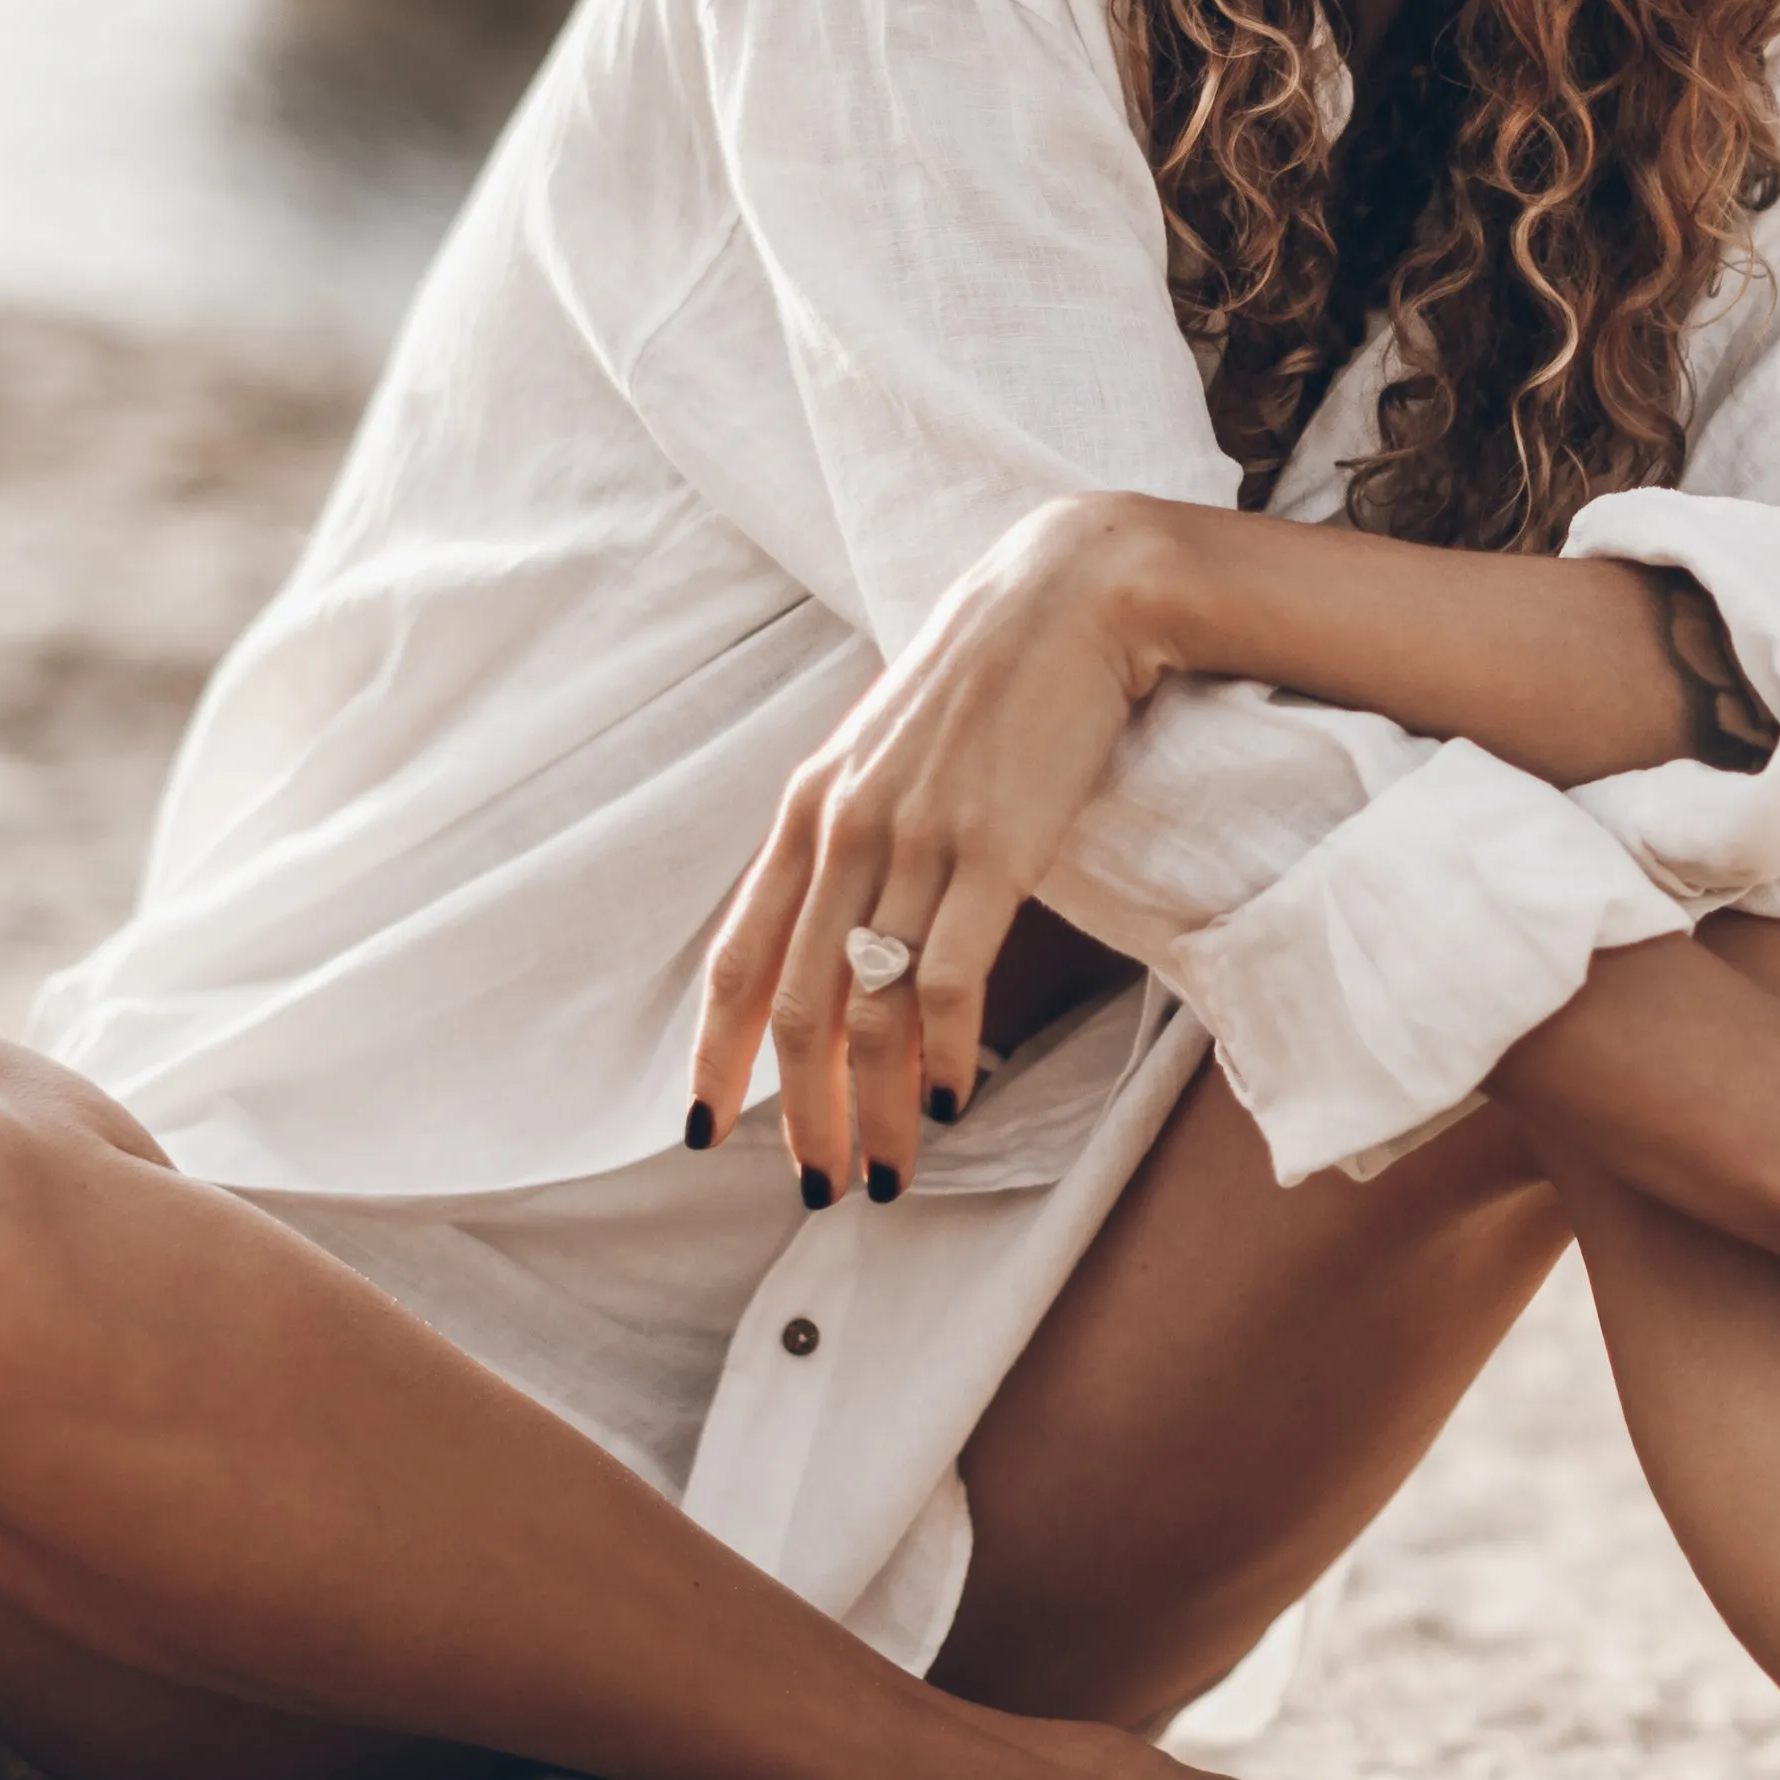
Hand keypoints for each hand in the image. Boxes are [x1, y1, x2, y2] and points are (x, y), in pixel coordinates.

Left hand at [689, 498, 1157, 1201]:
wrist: (1072, 595)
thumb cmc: (983, 679)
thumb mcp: (883, 751)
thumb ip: (847, 835)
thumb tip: (834, 934)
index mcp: (806, 809)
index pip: (737, 959)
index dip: (716, 1057)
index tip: (707, 1133)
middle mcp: (845, 828)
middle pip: (800, 1004)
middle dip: (801, 1112)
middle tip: (820, 1185)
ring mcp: (918, 837)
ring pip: (872, 1005)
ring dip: (875, 1107)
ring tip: (891, 1172)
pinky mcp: (995, 844)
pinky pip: (952, 974)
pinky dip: (944, 1049)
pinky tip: (948, 1097)